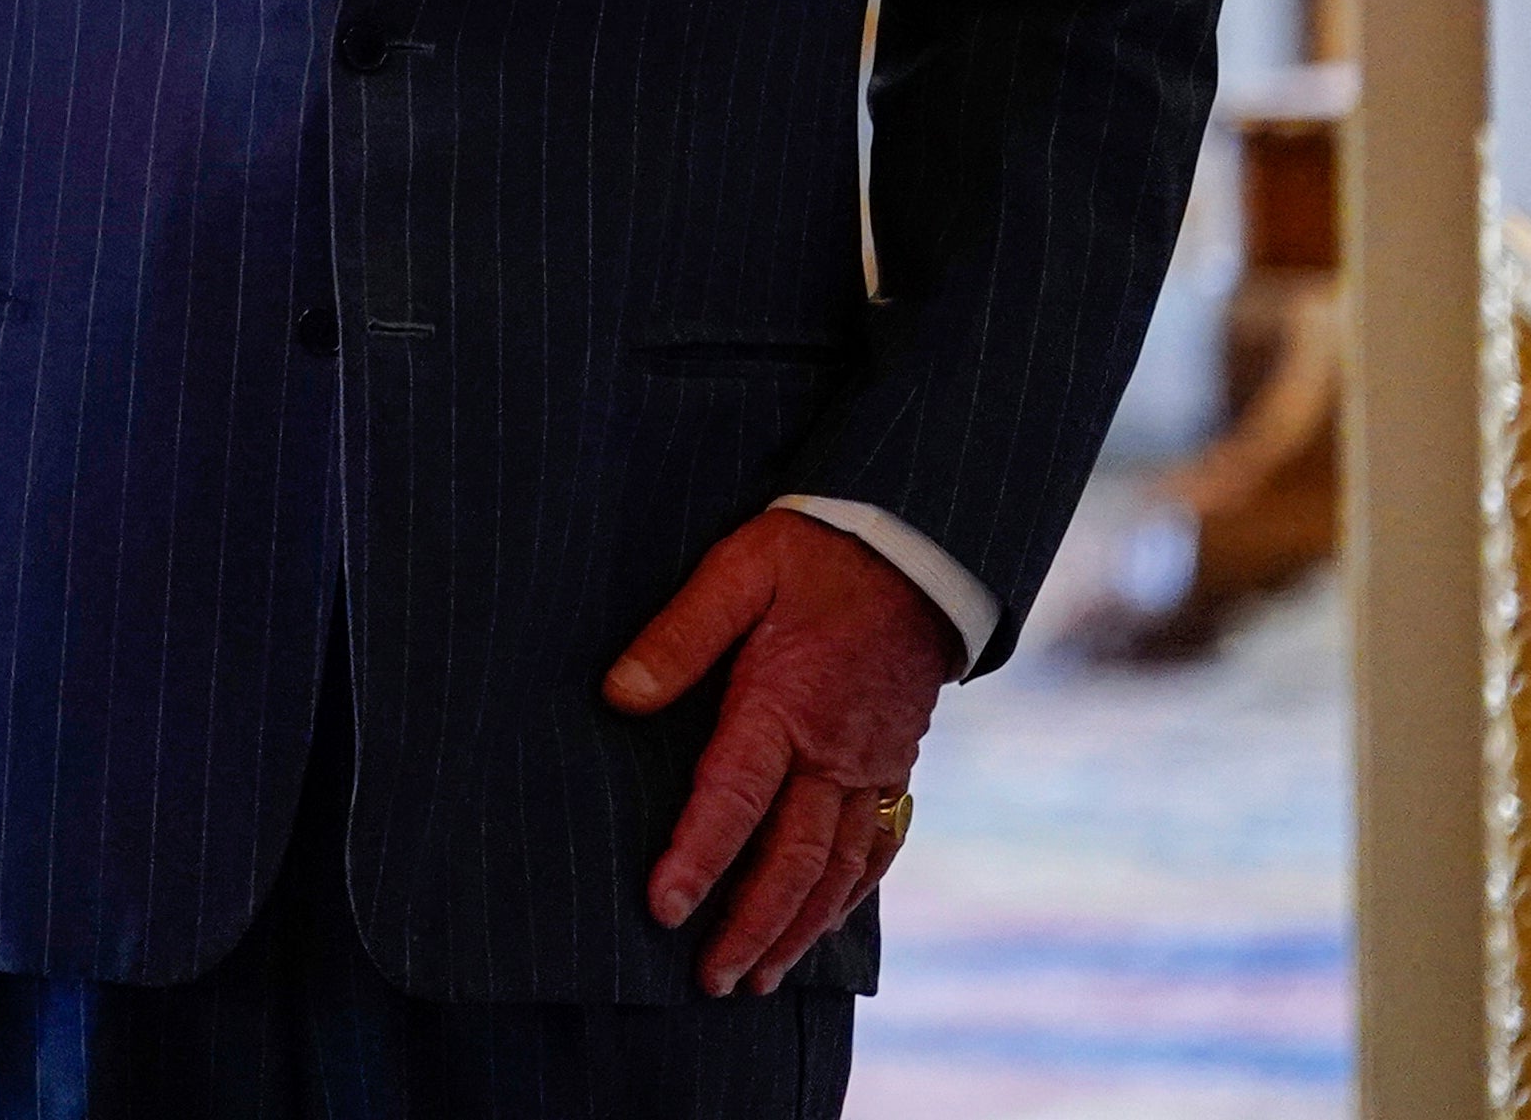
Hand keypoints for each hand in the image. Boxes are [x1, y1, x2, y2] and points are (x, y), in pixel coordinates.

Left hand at [604, 508, 956, 993]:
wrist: (913, 550)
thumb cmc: (812, 555)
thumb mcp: (736, 572)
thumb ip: (678, 635)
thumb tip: (618, 696)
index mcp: (786, 706)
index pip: (733, 801)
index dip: (698, 860)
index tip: (663, 910)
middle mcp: (835, 753)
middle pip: (792, 860)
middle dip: (750, 926)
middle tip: (710, 979)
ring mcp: (872, 768)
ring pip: (836, 870)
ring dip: (796, 929)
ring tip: (757, 978)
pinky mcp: (894, 769)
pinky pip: (876, 849)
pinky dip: (847, 897)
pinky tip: (818, 927)